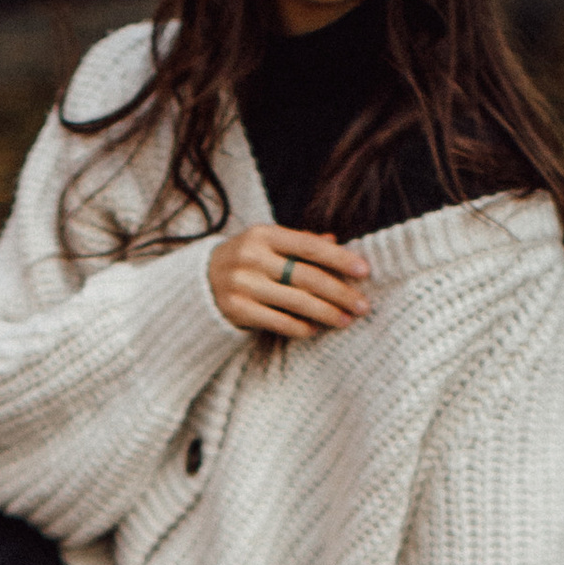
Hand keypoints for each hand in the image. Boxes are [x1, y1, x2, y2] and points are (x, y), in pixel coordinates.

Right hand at [209, 219, 369, 339]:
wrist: (199, 283)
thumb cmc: (245, 261)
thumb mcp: (267, 245)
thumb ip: (300, 243)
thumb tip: (336, 241)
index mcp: (264, 234)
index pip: (309, 246)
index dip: (339, 258)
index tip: (365, 270)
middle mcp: (252, 257)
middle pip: (306, 276)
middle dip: (339, 292)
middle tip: (364, 305)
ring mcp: (242, 284)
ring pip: (296, 301)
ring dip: (326, 313)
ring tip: (347, 320)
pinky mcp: (236, 310)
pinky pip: (277, 322)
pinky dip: (300, 327)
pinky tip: (316, 330)